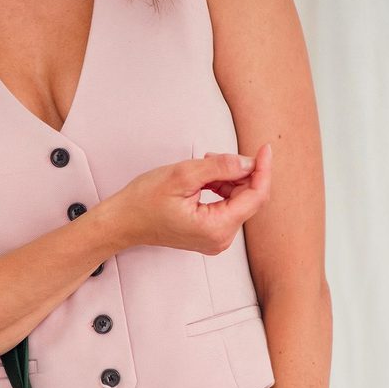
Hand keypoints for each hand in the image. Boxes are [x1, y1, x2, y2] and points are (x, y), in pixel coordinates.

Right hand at [107, 142, 271, 253]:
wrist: (124, 222)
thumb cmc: (144, 202)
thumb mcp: (183, 175)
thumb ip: (221, 167)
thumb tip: (248, 161)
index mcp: (215, 228)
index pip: (255, 197)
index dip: (262, 169)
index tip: (264, 148)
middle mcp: (219, 239)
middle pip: (249, 200)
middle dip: (241, 173)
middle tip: (215, 157)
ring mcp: (215, 239)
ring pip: (238, 202)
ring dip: (228, 179)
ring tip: (204, 166)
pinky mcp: (209, 235)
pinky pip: (227, 208)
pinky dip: (222, 189)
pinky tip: (205, 179)